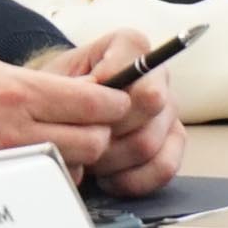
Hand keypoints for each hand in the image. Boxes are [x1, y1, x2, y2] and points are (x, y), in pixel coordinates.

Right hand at [0, 53, 132, 199]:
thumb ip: (20, 84)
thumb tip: (53, 94)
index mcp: (15, 90)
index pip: (94, 100)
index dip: (115, 100)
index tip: (118, 98)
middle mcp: (15, 129)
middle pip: (94, 140)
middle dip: (101, 132)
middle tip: (93, 124)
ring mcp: (4, 164)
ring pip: (71, 169)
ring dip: (75, 158)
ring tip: (61, 146)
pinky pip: (37, 187)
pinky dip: (46, 179)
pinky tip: (34, 168)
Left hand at [35, 30, 184, 196]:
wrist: (60, 118)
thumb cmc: (58, 94)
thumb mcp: (55, 80)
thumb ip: (73, 84)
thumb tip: (94, 90)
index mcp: (130, 47)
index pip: (140, 60)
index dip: (111, 80)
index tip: (84, 94)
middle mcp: (157, 76)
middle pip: (149, 102)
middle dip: (107, 126)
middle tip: (80, 135)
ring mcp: (168, 111)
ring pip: (148, 140)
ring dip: (111, 158)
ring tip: (87, 158)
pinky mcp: (173, 143)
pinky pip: (164, 167)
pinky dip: (131, 180)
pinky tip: (108, 178)